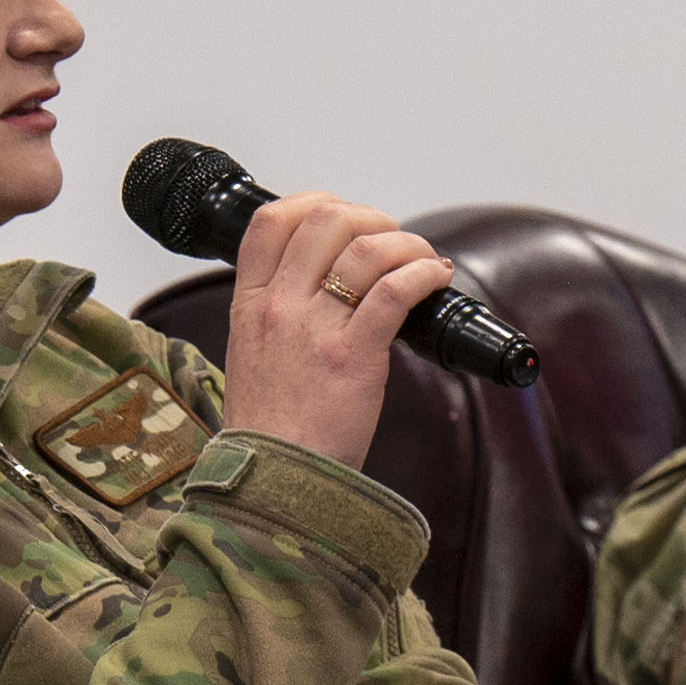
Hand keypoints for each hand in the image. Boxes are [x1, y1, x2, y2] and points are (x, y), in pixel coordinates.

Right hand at [217, 192, 457, 469]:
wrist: (275, 482)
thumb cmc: (272, 428)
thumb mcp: (252, 357)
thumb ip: (279, 318)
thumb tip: (328, 287)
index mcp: (249, 306)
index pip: (269, 222)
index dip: (311, 201)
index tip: (340, 212)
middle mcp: (279, 308)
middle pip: (324, 221)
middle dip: (368, 217)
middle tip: (389, 239)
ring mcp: (314, 330)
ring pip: (366, 251)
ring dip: (406, 243)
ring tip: (422, 259)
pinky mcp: (353, 356)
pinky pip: (394, 291)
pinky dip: (424, 273)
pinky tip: (436, 277)